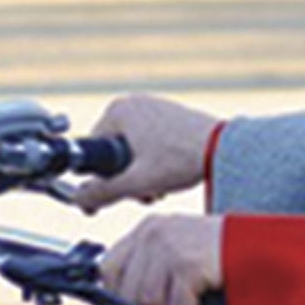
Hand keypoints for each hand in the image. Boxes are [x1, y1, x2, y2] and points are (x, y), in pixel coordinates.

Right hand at [73, 94, 221, 211]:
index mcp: (118, 110)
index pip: (94, 152)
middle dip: (127, 179)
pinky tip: (171, 175)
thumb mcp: (136, 182)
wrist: (225, 149)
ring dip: (142, 175)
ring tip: (160, 187)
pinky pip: (151, 145)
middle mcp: (134, 103)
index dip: (102, 179)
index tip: (112, 197)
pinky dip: (156, 163)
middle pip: (114, 153)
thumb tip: (79, 200)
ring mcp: (154, 108)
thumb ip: (101, 193)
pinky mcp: (170, 117)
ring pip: (134, 152)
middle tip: (145, 193)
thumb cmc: (184, 158)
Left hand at [99, 214, 224, 304]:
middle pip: (127, 292)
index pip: (107, 269)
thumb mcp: (182, 254)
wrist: (268, 249)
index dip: (121, 297)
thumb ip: (152, 271)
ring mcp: (170, 246)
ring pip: (150, 304)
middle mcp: (154, 233)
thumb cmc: (227, 258)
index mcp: (149, 228)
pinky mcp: (188, 264)